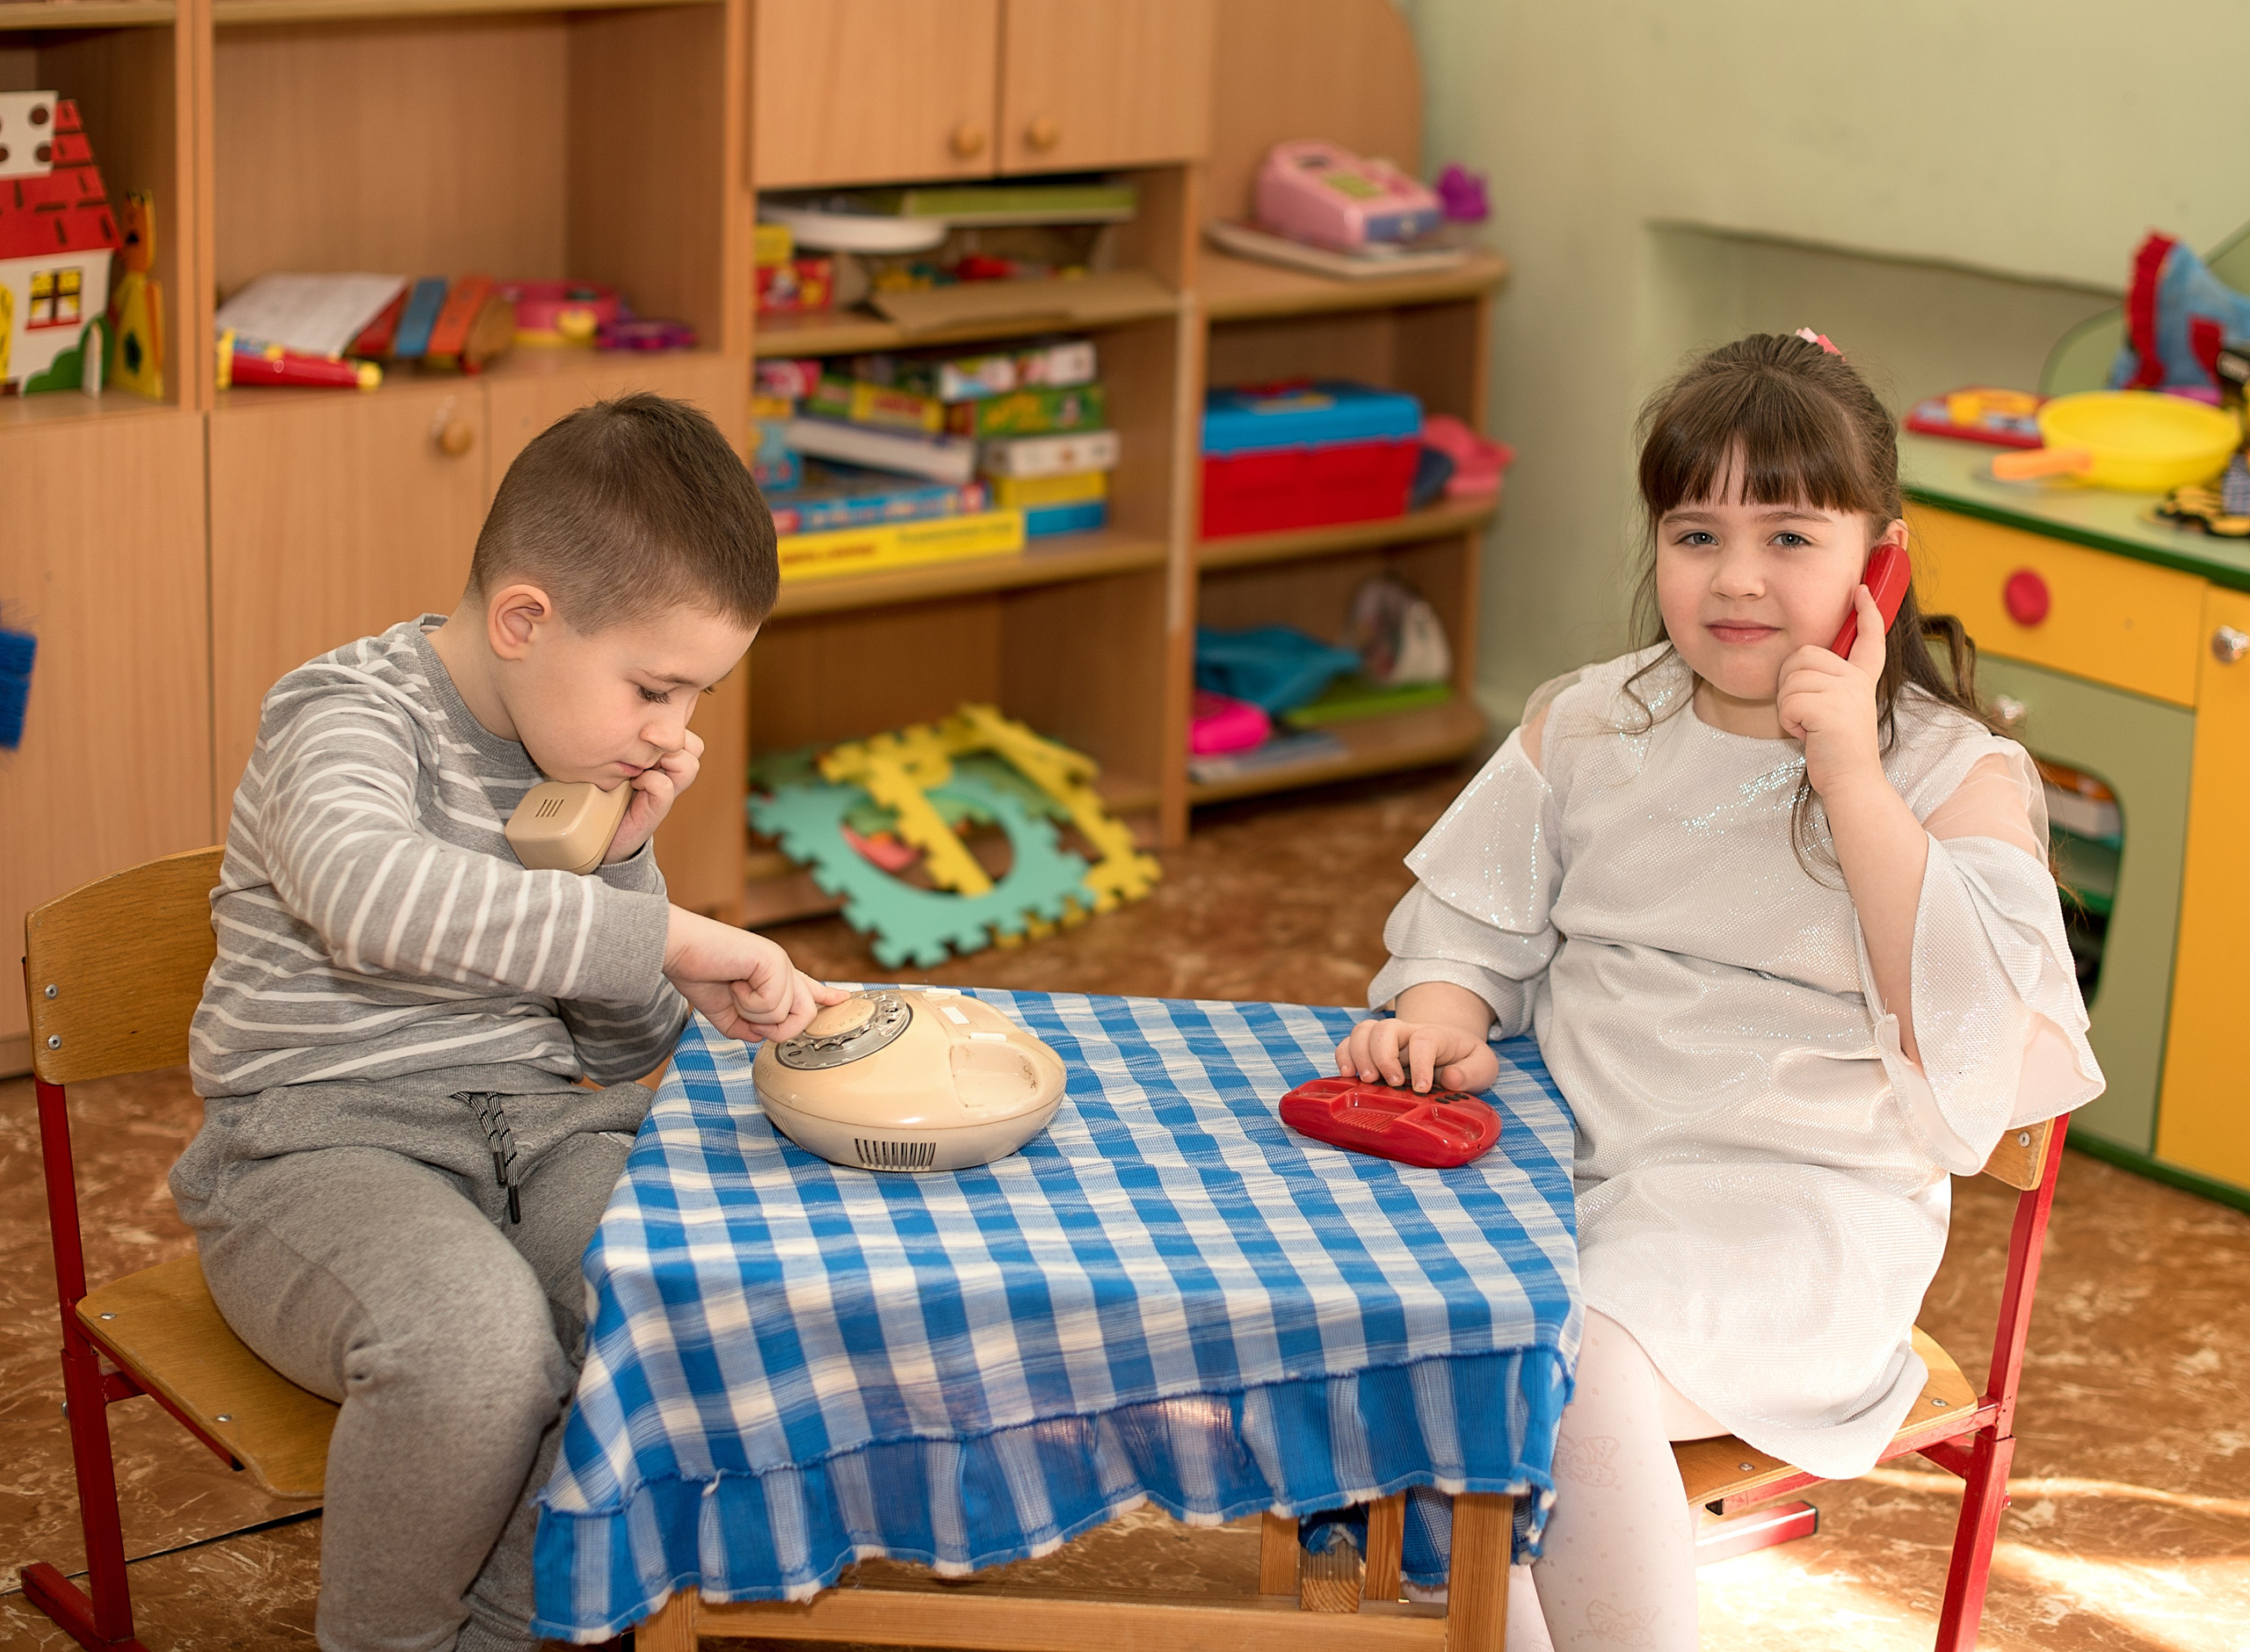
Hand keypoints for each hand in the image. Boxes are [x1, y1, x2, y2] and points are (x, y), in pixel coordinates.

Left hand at [605, 729, 703, 862]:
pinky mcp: (658, 809)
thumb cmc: (603, 789)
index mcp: (662, 755)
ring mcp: (668, 791)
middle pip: (694, 746)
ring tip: (642, 766)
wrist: (600, 832)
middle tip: (647, 748)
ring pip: (689, 764)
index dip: (670, 724)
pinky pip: (665, 786)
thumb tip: (620, 713)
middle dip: (672, 742)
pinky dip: (650, 781)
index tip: (644, 729)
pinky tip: (634, 784)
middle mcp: (670, 772)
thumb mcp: (612, 757)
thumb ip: (625, 739)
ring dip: (666, 760)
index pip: (684, 730)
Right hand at [662, 906, 848, 1043]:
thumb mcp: (725, 1013)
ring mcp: (781, 962)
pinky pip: (772, 1005)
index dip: (826, 996)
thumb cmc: (696, 972)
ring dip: (753, 1013)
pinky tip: (734, 981)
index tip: (842, 998)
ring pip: (787, 1015)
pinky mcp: (775, 961)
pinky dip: (747, 1002)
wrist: (678, 950)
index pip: (807, 988)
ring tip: (734, 988)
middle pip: (805, 1015)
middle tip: (744, 1008)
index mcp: (773, 976)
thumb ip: (748, 1028)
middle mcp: (782, 967)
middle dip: (775, 1028)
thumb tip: (763, 1036)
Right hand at [1334, 1017, 1499, 1094]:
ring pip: (1364, 1030)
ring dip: (1359, 1054)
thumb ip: (1471, 1073)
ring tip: (1365, 1080)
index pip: (1424, 1040)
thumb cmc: (1465, 1060)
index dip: (1421, 1062)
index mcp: (1437, 1035)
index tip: (1422, 1088)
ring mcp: (1387, 1038)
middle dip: (1384, 1056)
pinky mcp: (1370, 1048)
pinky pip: (1349, 1042)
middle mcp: (1408, 1031)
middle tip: (1390, 1083)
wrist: (1450, 1049)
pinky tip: (1347, 1075)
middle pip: (1387, 1029)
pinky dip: (1343, 1055)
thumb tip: (1450, 1078)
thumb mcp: (1483, 1066)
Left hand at [1778, 583, 1885, 800]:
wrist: (1851, 782)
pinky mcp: (1830, 709)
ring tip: (1810, 726)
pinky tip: (1808, 735)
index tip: (1861, 590)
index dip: (1867, 612)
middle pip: (1802, 655)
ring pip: (1790, 680)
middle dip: (1790, 683)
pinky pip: (1788, 702)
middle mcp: (1857, 681)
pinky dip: (1788, 721)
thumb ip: (1829, 682)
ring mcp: (1846, 693)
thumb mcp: (1838, 708)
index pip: (1869, 638)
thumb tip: (1804, 657)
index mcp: (1862, 678)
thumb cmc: (1836, 748)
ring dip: (1788, 707)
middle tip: (1806, 712)